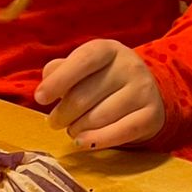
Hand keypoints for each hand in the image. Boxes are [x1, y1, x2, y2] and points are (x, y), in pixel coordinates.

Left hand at [34, 39, 165, 149]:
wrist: (146, 92)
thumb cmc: (102, 79)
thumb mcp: (83, 67)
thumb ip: (59, 70)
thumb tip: (46, 84)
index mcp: (109, 49)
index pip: (83, 61)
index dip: (58, 81)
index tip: (40, 98)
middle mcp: (129, 66)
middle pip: (83, 97)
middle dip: (61, 114)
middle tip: (55, 121)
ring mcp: (144, 90)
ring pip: (97, 118)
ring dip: (76, 129)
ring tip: (73, 128)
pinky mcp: (151, 115)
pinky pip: (119, 133)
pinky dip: (96, 140)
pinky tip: (82, 142)